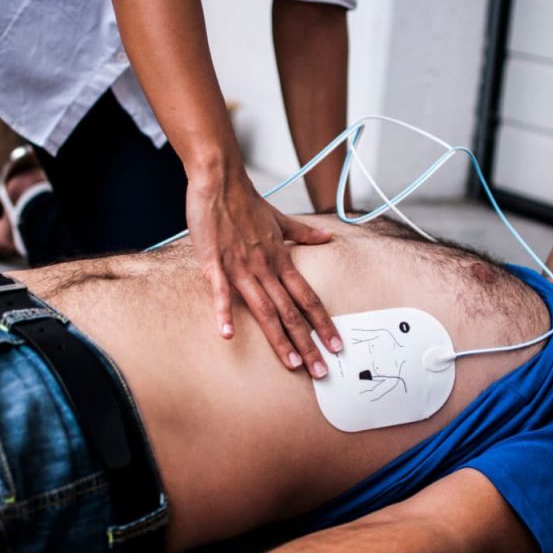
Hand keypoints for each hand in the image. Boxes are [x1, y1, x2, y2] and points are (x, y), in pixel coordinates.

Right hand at [186, 172, 342, 377]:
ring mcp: (241, 267)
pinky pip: (221, 291)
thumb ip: (303, 234)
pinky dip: (224, 312)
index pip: (308, 297)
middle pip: (292, 312)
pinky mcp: (216, 264)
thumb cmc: (246, 202)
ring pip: (265, 309)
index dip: (323, 323)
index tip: (336, 344)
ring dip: (280, 338)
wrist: (221, 181)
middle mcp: (266, 268)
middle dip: (308, 343)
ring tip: (292, 363)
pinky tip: (227, 334)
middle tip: (322, 370)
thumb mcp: (280, 219)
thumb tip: (328, 238)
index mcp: (281, 260)